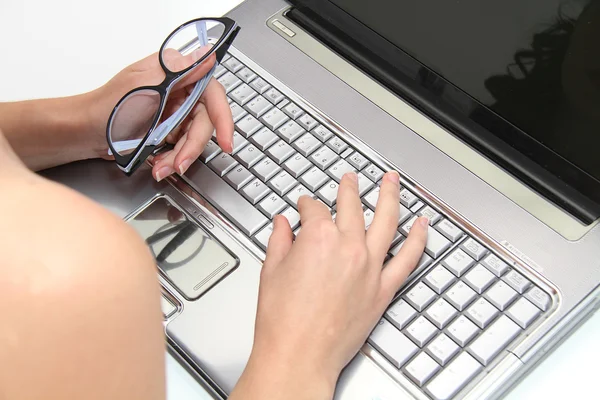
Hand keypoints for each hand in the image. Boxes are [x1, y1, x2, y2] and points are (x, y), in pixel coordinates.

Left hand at [90, 49, 232, 180]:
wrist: (86, 132)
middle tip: (180, 162)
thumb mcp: (145, 87)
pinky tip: (159, 163)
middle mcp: (180, 90)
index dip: (223, 118)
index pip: (212, 93)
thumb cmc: (107, 107)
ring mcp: (175, 111)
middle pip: (204, 122)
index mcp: (176, 73)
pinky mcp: (170, 129)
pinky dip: (172, 158)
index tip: (226, 141)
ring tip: (163, 167)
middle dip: (192, 146)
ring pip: (194, 138)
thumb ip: (179, 72)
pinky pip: (182, 147)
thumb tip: (207, 56)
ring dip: (180, 156)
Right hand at [230, 171, 427, 399]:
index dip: (307, 205)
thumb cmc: (283, 321)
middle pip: (352, 207)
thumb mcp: (270, 271)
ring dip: (390, 196)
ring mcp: (370, 268)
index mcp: (318, 239)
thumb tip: (282, 225)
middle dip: (349, 189)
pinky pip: (409, 259)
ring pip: (387, 221)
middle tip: (349, 179)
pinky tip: (423, 225)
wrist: (298, 356)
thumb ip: (279, 241)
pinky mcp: (383, 290)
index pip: (315, 210)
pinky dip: (418, 240)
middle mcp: (348, 248)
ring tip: (392, 181)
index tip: (304, 207)